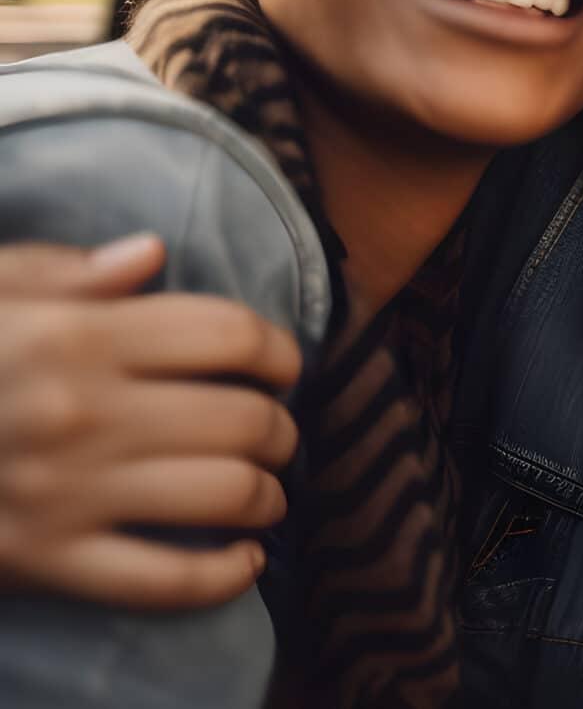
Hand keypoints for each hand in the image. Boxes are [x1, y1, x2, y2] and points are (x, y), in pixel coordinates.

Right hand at [0, 234, 302, 607]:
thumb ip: (68, 273)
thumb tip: (152, 254)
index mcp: (78, 338)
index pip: (231, 334)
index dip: (279, 350)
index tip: (283, 366)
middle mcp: (84, 414)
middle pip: (245, 418)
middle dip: (281, 429)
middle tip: (276, 434)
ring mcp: (68, 494)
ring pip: (226, 496)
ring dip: (267, 496)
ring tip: (264, 491)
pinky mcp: (46, 563)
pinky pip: (166, 581)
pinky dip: (225, 576)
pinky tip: (244, 559)